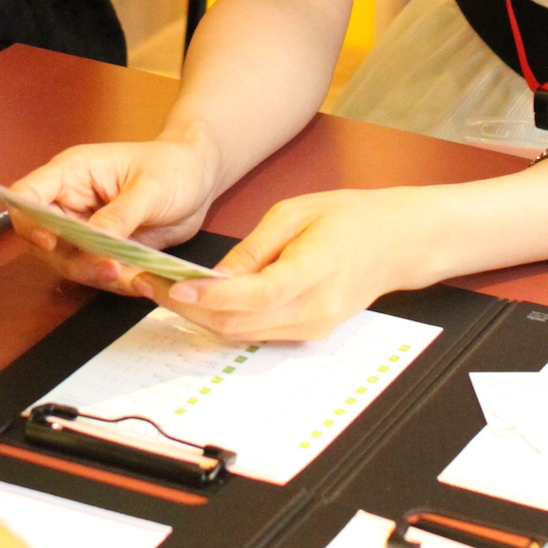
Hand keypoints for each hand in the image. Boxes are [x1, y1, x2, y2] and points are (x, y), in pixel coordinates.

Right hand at [8, 133, 220, 296]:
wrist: (198, 178)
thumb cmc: (172, 166)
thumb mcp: (149, 189)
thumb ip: (119, 217)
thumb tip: (94, 243)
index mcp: (73, 173)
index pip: (28, 195)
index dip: (28, 220)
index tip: (50, 243)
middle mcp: (71, 202)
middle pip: (44, 239)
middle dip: (72, 260)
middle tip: (109, 270)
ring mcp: (86, 228)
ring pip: (68, 262)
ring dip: (94, 275)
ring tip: (128, 276)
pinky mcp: (103, 249)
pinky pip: (96, 272)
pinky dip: (114, 281)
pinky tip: (138, 279)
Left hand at [145, 186, 411, 342]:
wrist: (399, 243)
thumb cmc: (352, 218)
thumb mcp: (295, 213)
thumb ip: (254, 249)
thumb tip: (213, 275)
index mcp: (314, 272)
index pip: (253, 295)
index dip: (209, 294)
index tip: (174, 284)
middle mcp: (313, 310)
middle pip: (238, 322)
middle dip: (188, 307)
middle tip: (149, 282)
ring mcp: (312, 328)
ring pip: (241, 334)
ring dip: (199, 316)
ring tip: (163, 289)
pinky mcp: (307, 333)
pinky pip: (255, 333)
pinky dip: (223, 320)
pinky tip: (199, 299)